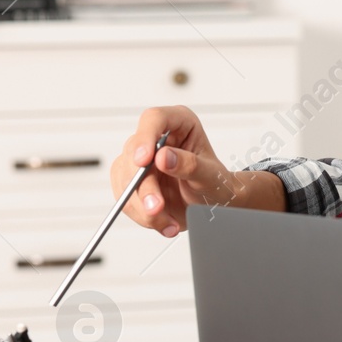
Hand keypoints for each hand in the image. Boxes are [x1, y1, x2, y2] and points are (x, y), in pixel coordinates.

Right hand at [111, 106, 252, 235]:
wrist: (214, 205)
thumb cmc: (216, 183)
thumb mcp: (211, 175)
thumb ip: (190, 165)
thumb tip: (164, 157)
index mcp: (179, 123)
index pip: (154, 119)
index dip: (145, 138)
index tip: (144, 160)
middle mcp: (156, 138)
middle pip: (134, 154)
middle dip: (143, 186)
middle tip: (157, 207)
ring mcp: (141, 160)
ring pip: (125, 179)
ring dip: (142, 206)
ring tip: (166, 221)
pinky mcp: (132, 182)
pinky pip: (126, 199)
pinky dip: (143, 216)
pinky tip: (164, 223)